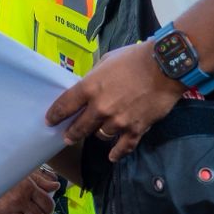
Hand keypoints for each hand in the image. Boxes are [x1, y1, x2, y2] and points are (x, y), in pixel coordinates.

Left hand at [45, 43, 185, 161]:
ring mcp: (118, 121)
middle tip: (68, 137)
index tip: (50, 121)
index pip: (65, 105)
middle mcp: (100, 108)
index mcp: (90, 88)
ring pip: (100, 136)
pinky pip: (123, 147)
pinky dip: (117, 153)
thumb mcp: (107, 61)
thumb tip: (89, 85)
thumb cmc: (134, 58)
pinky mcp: (135, 129)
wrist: (164, 66)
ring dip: (98, 134)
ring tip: (97, 134)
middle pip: (79, 127)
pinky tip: (112, 156)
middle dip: (71, 133)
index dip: (55, 115)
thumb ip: (95, 77)